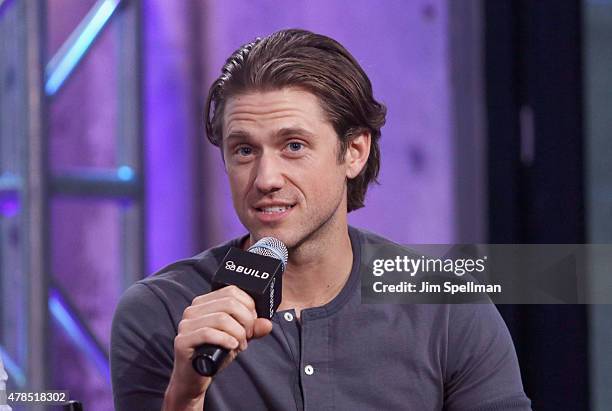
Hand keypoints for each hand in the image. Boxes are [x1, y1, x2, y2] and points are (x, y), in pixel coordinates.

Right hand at [162, 286, 272, 409]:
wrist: (194, 378)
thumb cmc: (214, 354)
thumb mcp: (238, 338)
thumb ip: (253, 329)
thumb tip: (267, 324)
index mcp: (205, 302)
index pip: (232, 291)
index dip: (248, 306)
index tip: (253, 322)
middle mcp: (193, 309)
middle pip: (229, 303)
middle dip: (246, 321)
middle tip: (248, 336)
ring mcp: (186, 324)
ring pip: (221, 318)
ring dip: (238, 333)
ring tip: (240, 345)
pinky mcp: (182, 340)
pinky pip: (208, 333)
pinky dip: (225, 339)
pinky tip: (232, 346)